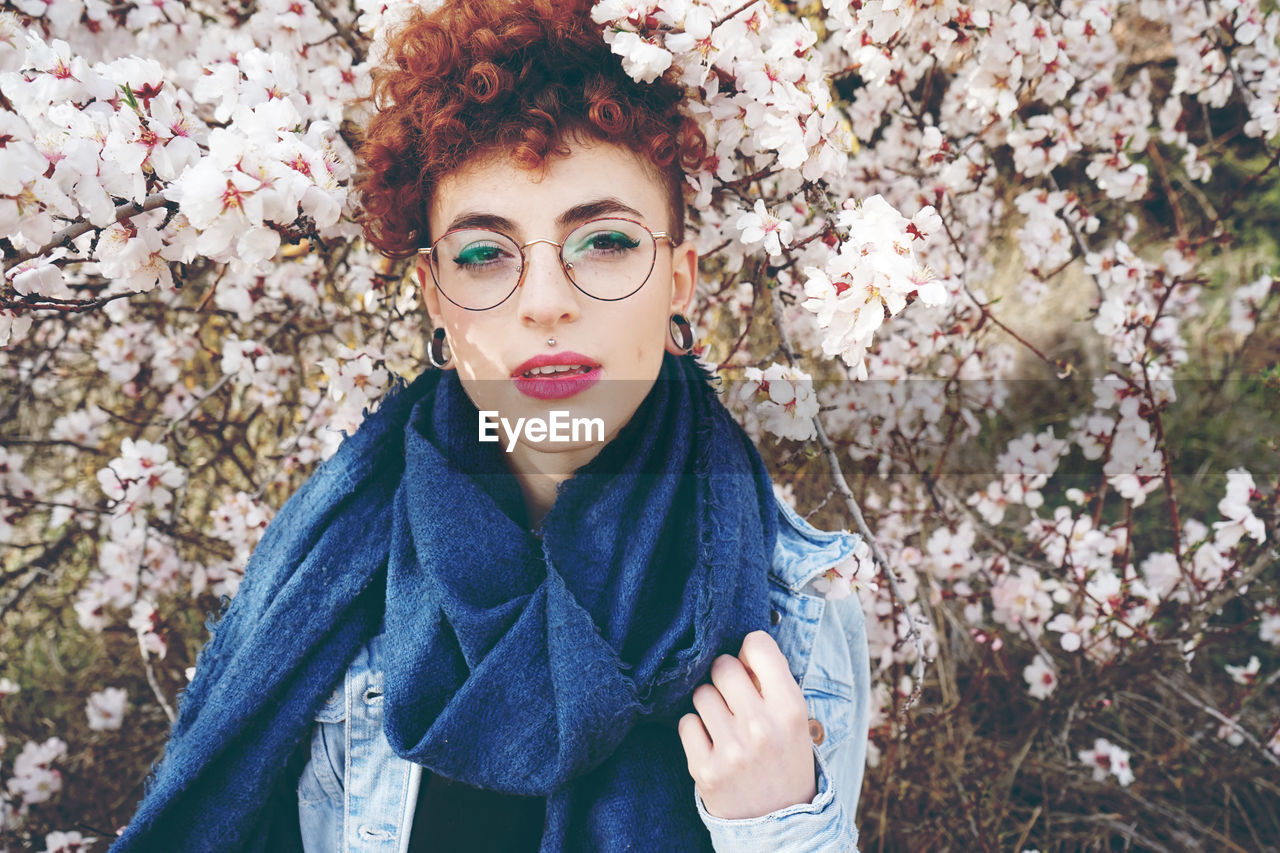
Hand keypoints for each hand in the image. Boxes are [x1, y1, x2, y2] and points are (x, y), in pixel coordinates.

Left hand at [677, 630, 817, 819]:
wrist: (780, 822)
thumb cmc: (784, 759)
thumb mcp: (793, 720)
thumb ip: (771, 683)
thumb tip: (737, 651)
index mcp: (790, 708)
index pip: (758, 645)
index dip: (749, 652)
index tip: (749, 666)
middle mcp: (761, 726)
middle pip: (722, 666)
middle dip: (724, 678)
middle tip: (733, 698)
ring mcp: (731, 749)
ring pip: (701, 694)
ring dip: (709, 705)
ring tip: (725, 725)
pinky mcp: (705, 769)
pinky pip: (687, 723)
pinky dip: (696, 730)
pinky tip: (713, 744)